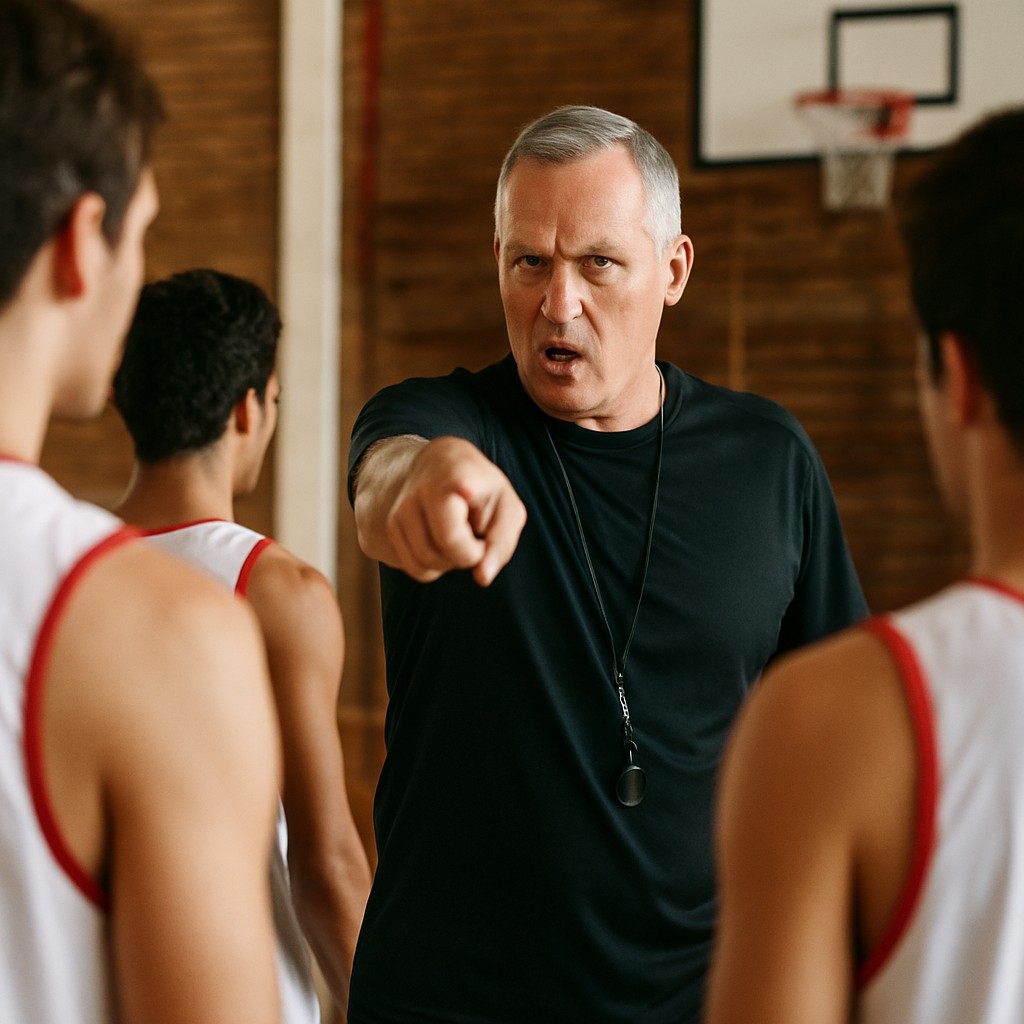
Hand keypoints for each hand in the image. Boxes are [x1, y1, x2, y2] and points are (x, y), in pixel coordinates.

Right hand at [385, 437, 526, 585]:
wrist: (441, 463)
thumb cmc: (482, 489)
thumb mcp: (507, 507)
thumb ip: (501, 543)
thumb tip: (481, 577)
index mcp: (451, 480)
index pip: (450, 536)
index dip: (469, 550)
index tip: (480, 532)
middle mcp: (417, 494)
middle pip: (440, 555)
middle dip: (466, 557)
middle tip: (476, 536)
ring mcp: (399, 511)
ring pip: (425, 566)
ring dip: (449, 563)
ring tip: (460, 537)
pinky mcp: (391, 527)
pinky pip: (415, 568)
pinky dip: (434, 565)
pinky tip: (442, 541)